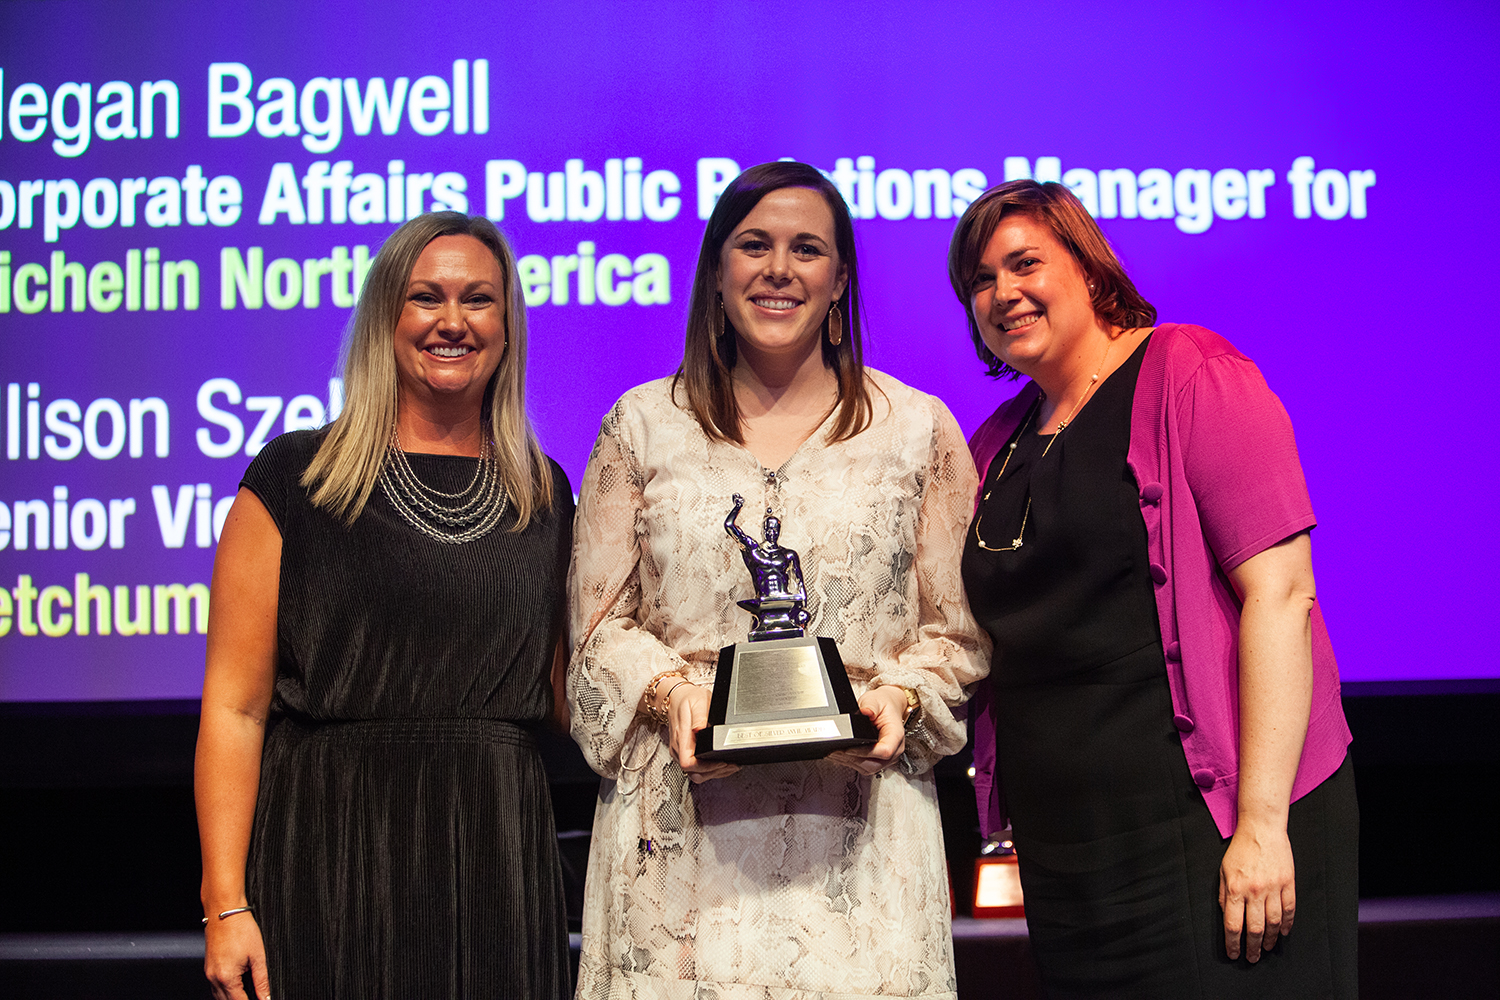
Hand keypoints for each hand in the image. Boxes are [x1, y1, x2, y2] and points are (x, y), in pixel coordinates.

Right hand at [204, 910, 270, 999]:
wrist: (224, 911)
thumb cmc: (241, 928)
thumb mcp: (258, 956)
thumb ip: (262, 980)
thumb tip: (267, 997)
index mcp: (226, 978)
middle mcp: (214, 978)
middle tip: (256, 996)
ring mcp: (209, 973)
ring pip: (219, 996)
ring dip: (233, 997)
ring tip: (248, 992)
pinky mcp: (208, 967)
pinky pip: (216, 986)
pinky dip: (226, 989)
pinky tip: (238, 984)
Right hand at [664, 682, 739, 782]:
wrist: (676, 698)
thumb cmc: (688, 699)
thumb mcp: (698, 702)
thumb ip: (700, 717)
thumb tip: (700, 729)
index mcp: (682, 736)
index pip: (689, 763)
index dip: (706, 767)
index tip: (721, 761)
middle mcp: (678, 748)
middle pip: (694, 773)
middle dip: (714, 772)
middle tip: (731, 765)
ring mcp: (679, 752)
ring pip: (695, 774)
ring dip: (713, 773)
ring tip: (730, 765)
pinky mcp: (683, 753)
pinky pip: (695, 768)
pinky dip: (709, 769)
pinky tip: (721, 764)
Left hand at [826, 685, 907, 774]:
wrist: (888, 706)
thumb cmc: (884, 704)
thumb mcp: (876, 700)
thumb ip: (870, 706)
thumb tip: (865, 711)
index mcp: (896, 735)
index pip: (884, 751)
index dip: (865, 752)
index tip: (849, 749)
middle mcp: (895, 748)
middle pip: (874, 764)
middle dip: (853, 759)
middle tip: (837, 751)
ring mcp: (887, 757)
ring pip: (868, 768)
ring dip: (850, 762)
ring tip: (835, 753)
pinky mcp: (878, 759)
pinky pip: (865, 766)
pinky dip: (851, 762)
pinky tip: (841, 755)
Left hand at [1218, 821, 1296, 961]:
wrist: (1261, 829)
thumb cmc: (1240, 849)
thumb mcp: (1223, 871)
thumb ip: (1223, 894)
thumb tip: (1226, 916)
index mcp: (1235, 889)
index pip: (1233, 924)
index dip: (1233, 943)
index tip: (1233, 953)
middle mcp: (1254, 891)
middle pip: (1253, 928)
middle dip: (1251, 947)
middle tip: (1251, 958)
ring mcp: (1273, 888)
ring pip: (1273, 923)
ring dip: (1269, 939)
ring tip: (1266, 948)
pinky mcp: (1288, 883)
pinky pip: (1289, 910)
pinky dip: (1286, 924)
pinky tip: (1282, 932)